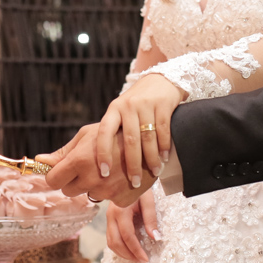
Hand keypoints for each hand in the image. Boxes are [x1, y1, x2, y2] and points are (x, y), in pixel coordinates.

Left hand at [36, 124, 155, 202]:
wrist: (150, 141)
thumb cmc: (114, 134)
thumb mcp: (87, 136)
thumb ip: (63, 152)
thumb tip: (39, 161)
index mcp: (79, 161)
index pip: (52, 180)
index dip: (55, 176)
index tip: (61, 172)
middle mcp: (91, 179)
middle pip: (68, 191)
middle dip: (74, 181)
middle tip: (88, 167)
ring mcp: (107, 192)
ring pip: (88, 195)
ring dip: (94, 186)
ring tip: (108, 169)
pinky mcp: (121, 201)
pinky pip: (107, 201)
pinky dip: (112, 191)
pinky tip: (120, 177)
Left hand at [96, 74, 185, 188]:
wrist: (159, 81)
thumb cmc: (135, 105)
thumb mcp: (119, 112)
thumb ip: (111, 132)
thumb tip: (98, 164)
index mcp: (113, 110)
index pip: (104, 132)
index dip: (103, 152)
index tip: (103, 172)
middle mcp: (128, 106)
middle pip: (129, 140)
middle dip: (132, 164)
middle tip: (133, 181)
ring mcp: (146, 105)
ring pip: (148, 137)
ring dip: (151, 158)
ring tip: (154, 173)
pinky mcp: (163, 104)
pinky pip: (163, 130)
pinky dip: (164, 146)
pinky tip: (164, 158)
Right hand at [106, 194, 160, 262]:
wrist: (128, 177)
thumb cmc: (139, 188)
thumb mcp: (148, 200)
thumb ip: (151, 218)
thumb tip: (155, 237)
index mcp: (120, 210)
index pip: (127, 235)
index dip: (136, 249)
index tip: (146, 259)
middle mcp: (111, 216)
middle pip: (115, 242)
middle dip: (128, 255)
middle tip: (141, 261)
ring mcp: (108, 218)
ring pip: (110, 242)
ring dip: (122, 253)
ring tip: (136, 258)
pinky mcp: (109, 220)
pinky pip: (110, 238)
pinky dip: (119, 247)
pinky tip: (129, 250)